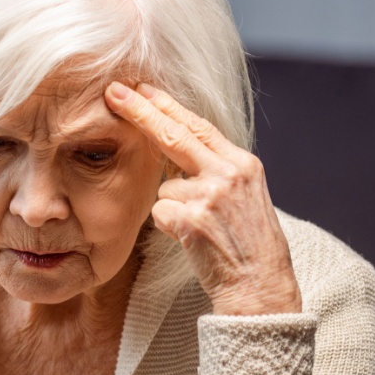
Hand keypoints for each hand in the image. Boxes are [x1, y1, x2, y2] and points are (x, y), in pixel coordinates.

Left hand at [105, 81, 301, 315]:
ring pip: (164, 188)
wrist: (260, 285)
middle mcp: (229, 172)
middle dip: (140, 111)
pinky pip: (160, 214)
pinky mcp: (193, 219)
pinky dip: (168, 228)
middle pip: (174, 135)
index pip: (199, 126)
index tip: (143, 88)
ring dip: (172, 209)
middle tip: (113, 91)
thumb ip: (215, 172)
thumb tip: (176, 155)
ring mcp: (211, 195)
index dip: (167, 106)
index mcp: (243, 163)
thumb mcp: (243, 198)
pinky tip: (192, 241)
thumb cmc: (247, 246)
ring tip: (200, 231)